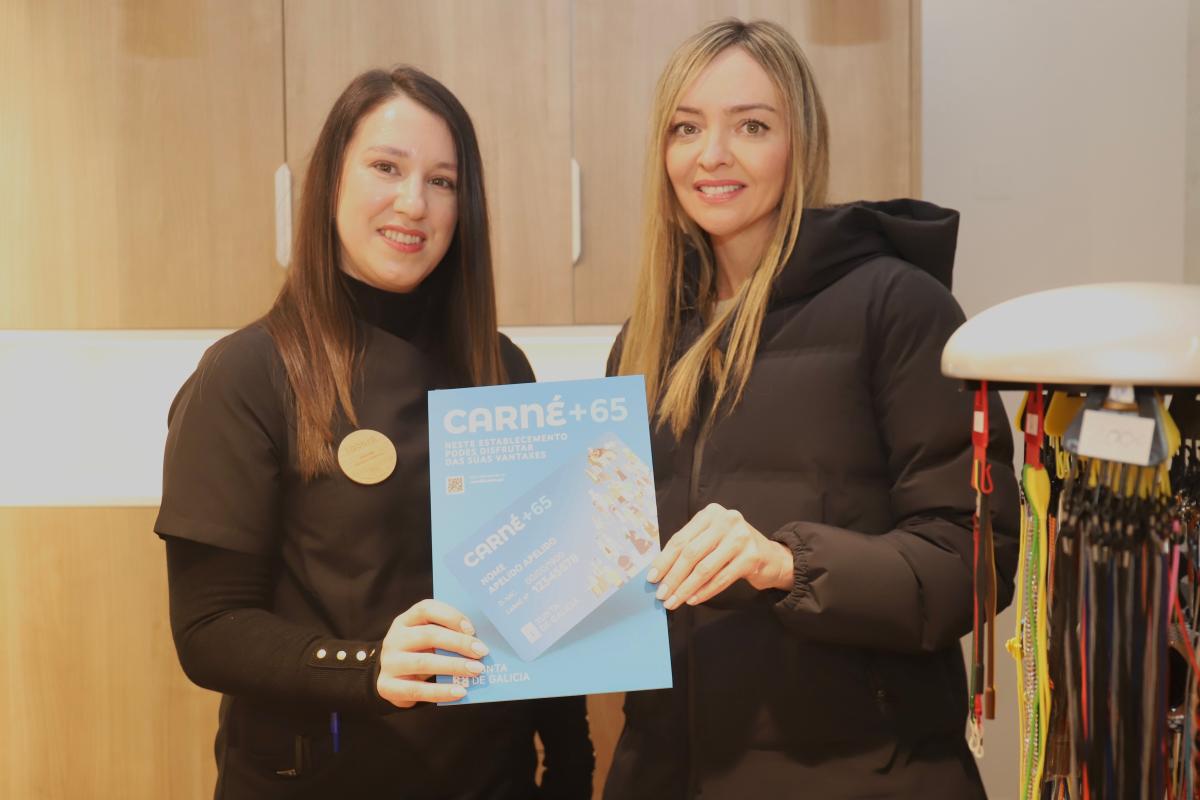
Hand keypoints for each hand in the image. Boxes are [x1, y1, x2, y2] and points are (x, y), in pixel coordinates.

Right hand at [376, 599, 488, 707]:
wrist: (391, 682)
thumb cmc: (419, 655)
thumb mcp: (428, 640)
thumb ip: (447, 635)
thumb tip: (480, 641)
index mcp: (405, 620)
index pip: (426, 609)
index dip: (451, 616)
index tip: (472, 629)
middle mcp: (394, 638)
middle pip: (428, 634)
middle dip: (459, 643)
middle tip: (481, 652)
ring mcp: (389, 662)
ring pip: (424, 662)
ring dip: (453, 666)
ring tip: (476, 670)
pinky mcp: (387, 686)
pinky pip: (417, 690)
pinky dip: (441, 691)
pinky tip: (460, 691)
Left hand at [647, 503, 793, 609]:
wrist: (771, 557)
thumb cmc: (733, 548)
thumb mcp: (711, 539)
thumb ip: (690, 548)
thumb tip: (661, 572)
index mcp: (710, 514)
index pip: (681, 539)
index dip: (664, 560)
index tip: (652, 578)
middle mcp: (726, 521)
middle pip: (691, 553)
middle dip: (673, 577)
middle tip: (662, 595)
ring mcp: (740, 538)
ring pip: (705, 568)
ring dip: (686, 588)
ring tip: (674, 601)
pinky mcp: (751, 557)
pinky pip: (721, 578)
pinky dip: (704, 591)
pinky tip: (692, 599)